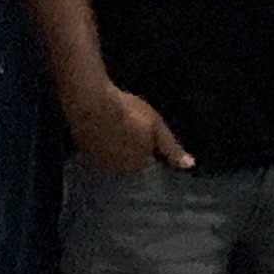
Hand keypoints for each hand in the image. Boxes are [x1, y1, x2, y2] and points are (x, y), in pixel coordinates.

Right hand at [62, 78, 192, 176]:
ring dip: (117, 147)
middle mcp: (117, 170)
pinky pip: (98, 150)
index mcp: (137, 166)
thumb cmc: (128, 114)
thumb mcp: (156, 128)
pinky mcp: (83, 152)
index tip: (149, 135)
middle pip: (130, 162)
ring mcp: (98, 162)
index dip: (151, 149)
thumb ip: (171, 148)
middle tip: (134, 128)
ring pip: (114, 157)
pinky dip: (102, 142)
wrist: (90, 103)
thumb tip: (189, 166)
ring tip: (119, 128)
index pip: (149, 163)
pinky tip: (103, 129)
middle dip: (134, 150)